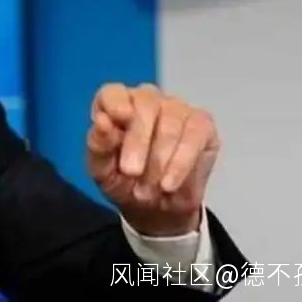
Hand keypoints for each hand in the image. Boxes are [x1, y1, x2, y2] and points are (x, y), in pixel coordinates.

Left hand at [86, 83, 219, 235]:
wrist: (155, 208)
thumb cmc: (123, 180)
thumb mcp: (102, 170)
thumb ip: (99, 145)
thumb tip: (102, 121)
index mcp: (116, 104)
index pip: (113, 93)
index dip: (115, 103)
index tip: (119, 118)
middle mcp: (147, 99)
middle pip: (145, 106)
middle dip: (138, 142)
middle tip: (131, 172)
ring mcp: (176, 108)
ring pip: (170, 124)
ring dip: (158, 161)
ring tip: (147, 189)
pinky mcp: (202, 124)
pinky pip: (194, 136)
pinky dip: (181, 163)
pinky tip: (169, 184)